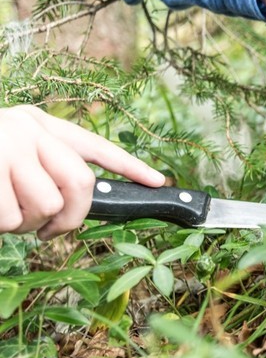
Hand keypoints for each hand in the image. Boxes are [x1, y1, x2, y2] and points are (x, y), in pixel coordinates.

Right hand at [0, 105, 164, 239]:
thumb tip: (73, 205)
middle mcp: (30, 130)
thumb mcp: (11, 150)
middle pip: (81, 182)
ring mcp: (9, 146)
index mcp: (39, 125)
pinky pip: (10, 217)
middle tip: (48, 232)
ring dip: (28, 224)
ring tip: (6, 214)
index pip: (95, 146)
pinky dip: (2, 226)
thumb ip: (45, 166)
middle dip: (70, 218)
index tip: (157, 181)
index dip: (129, 166)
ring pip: (48, 205)